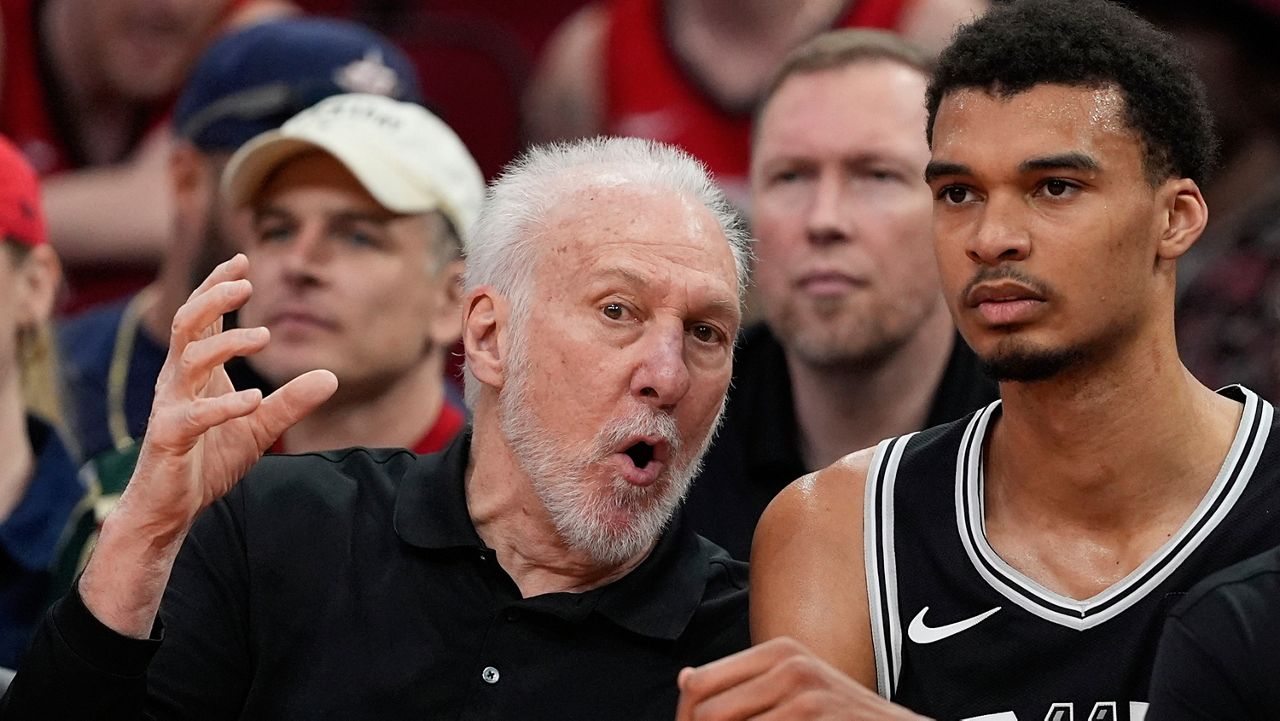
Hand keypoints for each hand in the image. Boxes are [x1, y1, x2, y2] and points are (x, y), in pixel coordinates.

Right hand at [120, 253, 337, 531]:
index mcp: (195, 372)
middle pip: (187, 324)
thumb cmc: (209, 460)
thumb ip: (292, 401)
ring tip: (264, 337)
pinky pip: (193, 415)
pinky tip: (253, 399)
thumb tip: (331, 376)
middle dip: (212, 299)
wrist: (172, 508)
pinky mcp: (170, 438)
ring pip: (188, 360)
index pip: (200, 316)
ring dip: (225, 345)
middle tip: (245, 284)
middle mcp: (177, 381)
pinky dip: (224, 406)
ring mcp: (170, 407)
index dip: (217, 286)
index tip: (242, 261)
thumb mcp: (260, 427)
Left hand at [675, 638, 928, 720]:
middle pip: (705, 711)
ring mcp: (804, 693)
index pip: (698, 683)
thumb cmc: (842, 717)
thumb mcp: (797, 687)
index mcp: (779, 651)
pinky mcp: (814, 716)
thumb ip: (745, 683)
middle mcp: (789, 664)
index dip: (685, 717)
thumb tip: (685, 678)